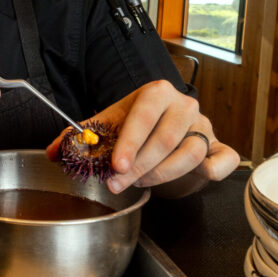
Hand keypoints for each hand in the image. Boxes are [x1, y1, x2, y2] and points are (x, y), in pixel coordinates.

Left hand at [46, 80, 238, 196]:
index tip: (116, 165)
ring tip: (139, 182)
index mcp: (156, 93)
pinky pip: (224, 159)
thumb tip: (53, 152)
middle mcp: (184, 106)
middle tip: (117, 184)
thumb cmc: (133, 126)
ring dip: (162, 174)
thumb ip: (79, 138)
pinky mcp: (219, 146)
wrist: (162, 125)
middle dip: (139, 167)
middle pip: (166, 138)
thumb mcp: (106, 126)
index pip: (144, 115)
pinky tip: (200, 176)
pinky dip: (215, 169)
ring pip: (190, 153)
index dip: (130, 142)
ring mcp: (204, 126)